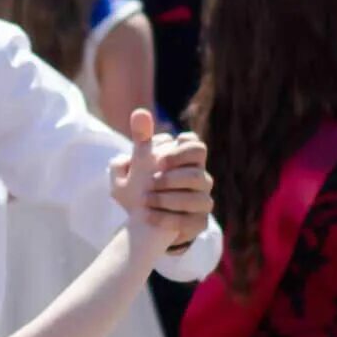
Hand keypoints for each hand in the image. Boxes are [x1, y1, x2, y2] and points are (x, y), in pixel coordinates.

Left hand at [111, 112, 212, 254]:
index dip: (180, 152)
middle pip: (197, 173)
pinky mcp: (199, 223)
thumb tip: (140, 113)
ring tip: (146, 201)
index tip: (158, 160)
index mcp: (186, 160)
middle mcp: (200, 178)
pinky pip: (190, 220)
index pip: (196, 146)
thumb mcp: (134, 164)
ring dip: (168, 199)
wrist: (141, 223)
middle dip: (171, 179)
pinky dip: (167, 218)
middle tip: (150, 183)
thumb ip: (140, 139)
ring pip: (197, 197)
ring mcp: (203, 201)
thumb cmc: (139, 187)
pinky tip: (149, 217)